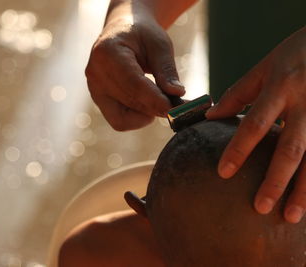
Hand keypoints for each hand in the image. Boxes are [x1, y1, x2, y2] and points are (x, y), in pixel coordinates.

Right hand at [85, 1, 184, 130]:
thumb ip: (166, 70)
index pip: (133, 84)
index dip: (154, 99)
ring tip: (160, 100)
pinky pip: (118, 120)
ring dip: (145, 115)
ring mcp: (94, 89)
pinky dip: (137, 117)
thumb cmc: (142, 35)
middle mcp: (95, 73)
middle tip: (176, 105)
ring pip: (121, 118)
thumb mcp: (159, 45)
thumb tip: (176, 94)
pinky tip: (148, 103)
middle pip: (129, 102)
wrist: (122, 30)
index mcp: (107, 52)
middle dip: (154, 108)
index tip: (174, 108)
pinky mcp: (98, 100)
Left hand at [206, 27, 305, 222]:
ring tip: (291, 216)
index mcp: (280, 88)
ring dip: (305, 190)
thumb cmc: (297, 53)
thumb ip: (238, 93)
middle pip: (290, 149)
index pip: (254, 124)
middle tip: (259, 208)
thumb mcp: (265, 66)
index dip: (239, 150)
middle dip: (275, 181)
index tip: (223, 173)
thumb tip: (211, 116)